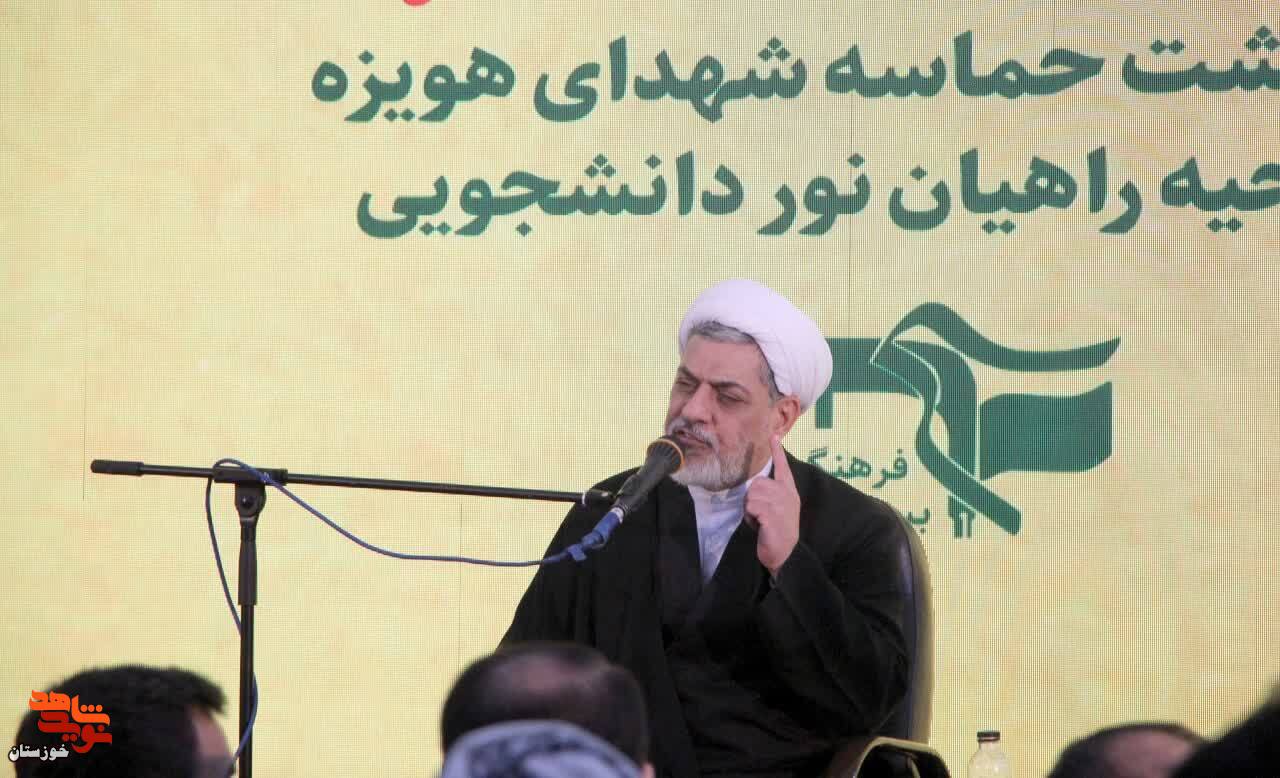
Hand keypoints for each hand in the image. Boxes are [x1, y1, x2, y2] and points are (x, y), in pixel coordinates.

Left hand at [746, 435, 800, 577]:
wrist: (784, 554)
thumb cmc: (777, 532)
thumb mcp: (778, 509)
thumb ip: (772, 495)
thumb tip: (756, 487)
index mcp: (789, 491)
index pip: (783, 467)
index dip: (777, 451)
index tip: (773, 435)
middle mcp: (787, 494)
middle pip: (757, 484)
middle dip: (752, 500)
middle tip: (761, 516)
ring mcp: (781, 503)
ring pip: (751, 495)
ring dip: (750, 510)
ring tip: (761, 522)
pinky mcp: (772, 513)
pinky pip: (751, 507)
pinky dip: (751, 518)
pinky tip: (761, 527)